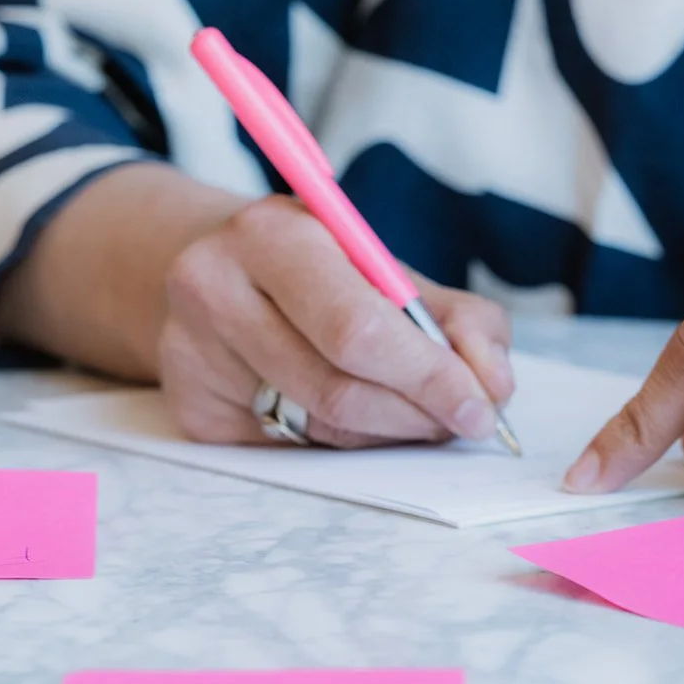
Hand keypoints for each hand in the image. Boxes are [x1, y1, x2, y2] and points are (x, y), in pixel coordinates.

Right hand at [158, 195, 513, 446]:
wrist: (215, 270)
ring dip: (388, 432)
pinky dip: (342, 442)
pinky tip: (351, 415)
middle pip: (338, 389)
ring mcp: (192, 356)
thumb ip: (455, 318)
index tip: (481, 406)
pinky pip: (290, 449)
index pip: (358, 327)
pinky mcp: (191, 410)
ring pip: (319, 428)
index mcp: (271, 235)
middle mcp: (215, 290)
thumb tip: (492, 385)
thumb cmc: (315, 269)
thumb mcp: (382, 265)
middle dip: (417, 414)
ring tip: (414, 413)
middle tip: (460, 421)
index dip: (429, 376)